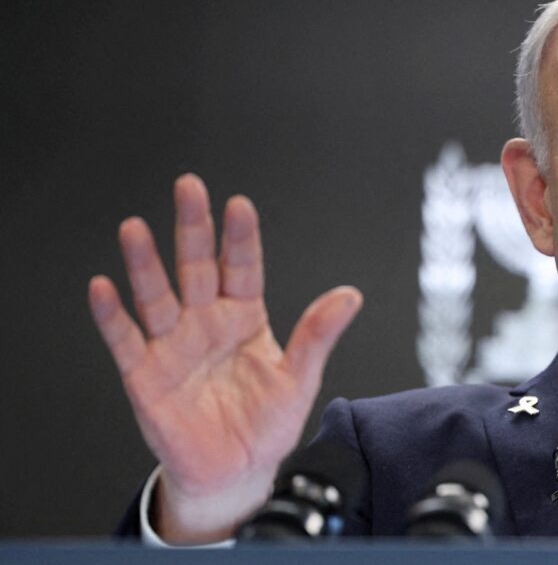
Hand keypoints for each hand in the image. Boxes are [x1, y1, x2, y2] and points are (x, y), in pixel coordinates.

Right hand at [88, 174, 361, 542]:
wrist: (235, 472)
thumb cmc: (267, 423)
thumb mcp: (299, 379)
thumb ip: (317, 336)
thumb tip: (350, 295)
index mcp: (245, 317)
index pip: (242, 268)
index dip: (240, 239)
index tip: (239, 205)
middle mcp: (205, 322)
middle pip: (196, 268)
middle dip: (192, 229)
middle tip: (188, 187)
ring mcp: (173, 346)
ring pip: (156, 296)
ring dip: (144, 263)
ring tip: (135, 228)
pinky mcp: (145, 376)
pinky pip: (126, 341)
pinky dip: (113, 316)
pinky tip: (104, 287)